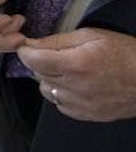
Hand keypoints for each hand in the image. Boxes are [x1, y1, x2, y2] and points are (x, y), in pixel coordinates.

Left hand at [18, 28, 135, 121]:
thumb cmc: (125, 54)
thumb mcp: (91, 36)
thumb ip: (58, 40)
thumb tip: (31, 44)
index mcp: (76, 64)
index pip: (33, 60)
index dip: (26, 51)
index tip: (28, 47)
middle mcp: (77, 87)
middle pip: (38, 75)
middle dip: (40, 63)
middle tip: (54, 55)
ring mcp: (82, 105)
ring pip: (47, 91)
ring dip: (50, 80)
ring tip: (67, 70)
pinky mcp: (88, 116)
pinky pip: (60, 105)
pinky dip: (62, 95)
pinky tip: (75, 85)